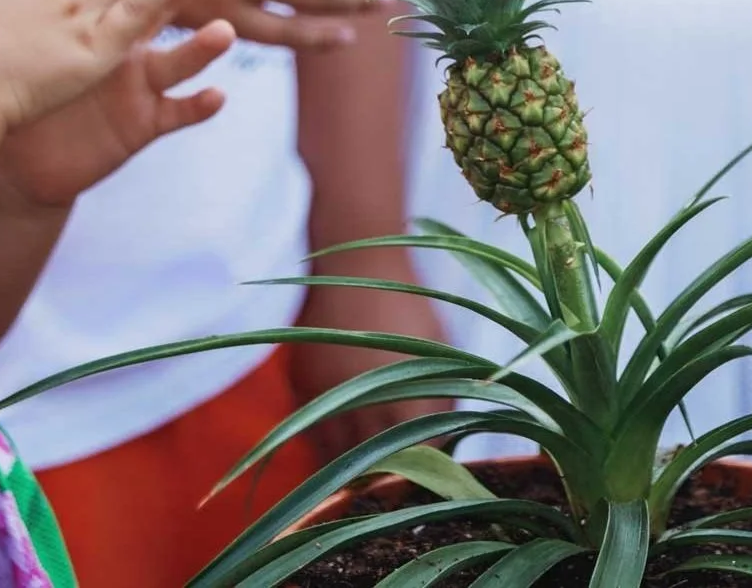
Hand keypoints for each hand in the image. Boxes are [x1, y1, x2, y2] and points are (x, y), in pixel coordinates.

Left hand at [0, 20, 235, 211]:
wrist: (23, 157)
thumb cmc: (26, 83)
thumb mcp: (24, 19)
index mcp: (103, 14)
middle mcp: (130, 46)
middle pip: (164, 6)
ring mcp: (139, 86)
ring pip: (178, 61)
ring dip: (203, 47)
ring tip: (225, 31)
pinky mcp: (140, 125)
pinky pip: (174, 116)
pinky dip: (197, 108)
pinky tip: (218, 96)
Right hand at [289, 245, 452, 459]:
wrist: (354, 262)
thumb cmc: (408, 306)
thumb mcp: (442, 348)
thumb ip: (449, 399)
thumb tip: (448, 446)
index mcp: (408, 393)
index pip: (416, 456)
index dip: (422, 473)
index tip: (426, 479)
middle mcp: (364, 399)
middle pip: (374, 465)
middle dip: (386, 480)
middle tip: (394, 489)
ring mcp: (328, 393)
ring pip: (337, 457)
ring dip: (350, 473)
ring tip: (365, 479)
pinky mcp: (302, 384)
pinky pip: (311, 432)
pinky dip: (325, 446)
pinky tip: (339, 449)